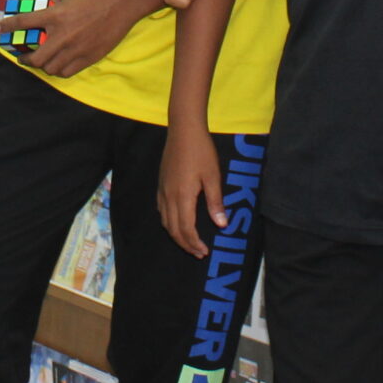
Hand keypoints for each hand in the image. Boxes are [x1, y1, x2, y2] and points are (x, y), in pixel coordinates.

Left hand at [2, 0, 158, 78]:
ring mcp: (76, 49)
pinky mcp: (89, 57)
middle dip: (24, 59)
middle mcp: (63, 35)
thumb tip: (37, 4)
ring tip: (41, 61)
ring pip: (50, 68)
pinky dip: (58, 70)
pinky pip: (67, 72)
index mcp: (56, 15)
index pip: (23, 23)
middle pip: (35, 57)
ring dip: (42, 66)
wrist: (124, 2)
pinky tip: (58, 64)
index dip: (7, 26)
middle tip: (22, 56)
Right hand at [158, 126, 224, 258]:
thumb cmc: (201, 151)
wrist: (183, 129)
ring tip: (189, 242)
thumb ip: (215, 202)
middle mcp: (169, 197)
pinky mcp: (161, 184)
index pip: (186, 229)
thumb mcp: (213, 176)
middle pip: (173, 229)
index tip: (204, 252)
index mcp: (183, 196)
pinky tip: (176, 222)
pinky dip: (169, 223)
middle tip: (198, 253)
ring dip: (176, 235)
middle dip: (185, 244)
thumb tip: (221, 225)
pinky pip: (161, 210)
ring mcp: (162, 190)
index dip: (194, 243)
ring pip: (165, 221)